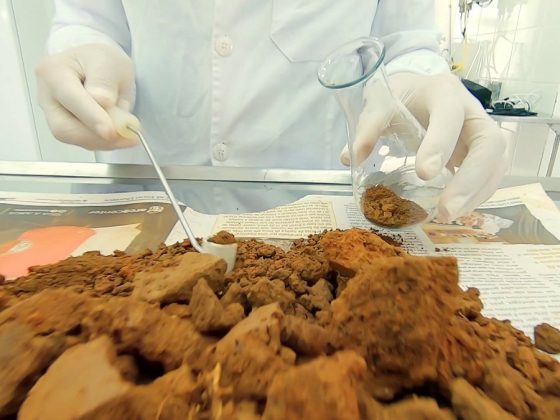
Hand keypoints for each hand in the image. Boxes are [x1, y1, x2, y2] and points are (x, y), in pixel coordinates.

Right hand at [36, 43, 137, 149]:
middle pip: (63, 126)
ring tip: (127, 136)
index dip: (91, 117)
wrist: (98, 67)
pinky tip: (120, 137)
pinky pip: (81, 141)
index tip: (111, 131)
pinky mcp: (64, 127)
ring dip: (102, 142)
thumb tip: (103, 101)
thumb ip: (105, 80)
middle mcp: (46, 95)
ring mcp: (53, 113)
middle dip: (96, 137)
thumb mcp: (109, 61)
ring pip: (73, 138)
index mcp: (54, 71)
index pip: (70, 98)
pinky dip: (103, 142)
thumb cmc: (101, 61)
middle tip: (126, 137)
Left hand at [341, 72, 508, 221]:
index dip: (441, 143)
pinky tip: (457, 210)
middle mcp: (471, 110)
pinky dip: (478, 194)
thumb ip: (367, 127)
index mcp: (444, 92)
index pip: (450, 114)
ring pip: (496, 162)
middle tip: (446, 210)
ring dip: (476, 193)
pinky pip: (492, 173)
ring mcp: (481, 130)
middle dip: (470, 180)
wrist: (419, 88)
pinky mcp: (483, 150)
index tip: (424, 174)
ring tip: (448, 216)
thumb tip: (351, 158)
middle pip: (489, 143)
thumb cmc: (401, 95)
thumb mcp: (380, 102)